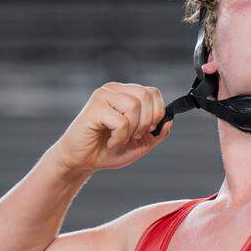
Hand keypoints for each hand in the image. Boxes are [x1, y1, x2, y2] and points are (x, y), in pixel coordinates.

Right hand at [50, 82, 172, 174]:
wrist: (81, 161)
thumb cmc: (108, 150)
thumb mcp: (140, 143)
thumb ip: (156, 133)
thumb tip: (170, 121)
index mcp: (126, 93)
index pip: (152, 92)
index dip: (157, 112)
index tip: (149, 130)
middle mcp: (114, 89)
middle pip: (146, 96)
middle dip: (146, 122)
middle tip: (134, 136)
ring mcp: (103, 96)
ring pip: (134, 106)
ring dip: (132, 130)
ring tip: (119, 140)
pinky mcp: (94, 108)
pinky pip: (121, 121)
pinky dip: (119, 138)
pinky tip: (110, 143)